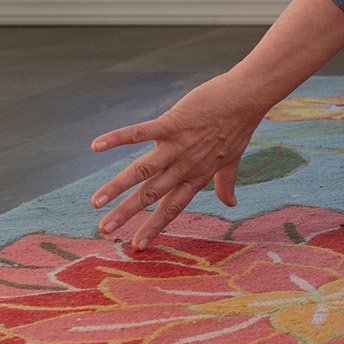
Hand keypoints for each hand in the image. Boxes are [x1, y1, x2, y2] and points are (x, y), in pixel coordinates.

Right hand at [90, 72, 271, 248]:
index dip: (155, 226)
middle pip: (152, 194)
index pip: (173, 207)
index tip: (137, 247)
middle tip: (103, 231)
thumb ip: (226, 183)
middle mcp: (186, 165)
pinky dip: (118, 138)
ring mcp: (179, 144)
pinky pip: (141, 132)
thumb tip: (231, 203)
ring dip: (117, 185)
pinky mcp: (173, 122)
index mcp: (197, 175)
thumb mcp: (232, 160)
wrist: (248, 97)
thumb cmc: (239, 126)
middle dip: (127, 213)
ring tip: (96, 201)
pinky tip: (95, 146)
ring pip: (143, 170)